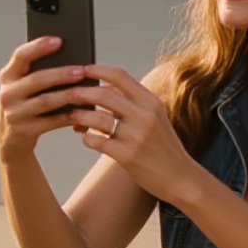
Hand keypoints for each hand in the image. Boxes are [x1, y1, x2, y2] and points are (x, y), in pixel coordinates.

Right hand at [0, 34, 92, 159]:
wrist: (9, 136)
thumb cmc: (25, 102)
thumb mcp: (23, 85)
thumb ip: (38, 70)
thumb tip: (72, 57)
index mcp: (7, 76)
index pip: (20, 56)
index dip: (38, 47)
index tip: (59, 40)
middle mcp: (7, 93)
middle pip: (35, 80)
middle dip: (60, 74)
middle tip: (81, 70)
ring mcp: (14, 113)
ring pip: (45, 101)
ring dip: (67, 95)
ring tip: (86, 91)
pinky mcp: (23, 131)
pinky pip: (51, 122)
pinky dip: (68, 116)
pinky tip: (83, 111)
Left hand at [67, 64, 197, 200]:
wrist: (180, 178)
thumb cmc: (162, 147)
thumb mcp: (155, 118)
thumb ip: (132, 103)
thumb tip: (101, 88)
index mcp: (151, 102)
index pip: (120, 76)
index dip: (97, 70)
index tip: (81, 69)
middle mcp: (145, 115)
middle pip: (103, 94)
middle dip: (80, 93)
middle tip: (67, 94)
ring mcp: (136, 136)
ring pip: (97, 118)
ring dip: (79, 116)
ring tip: (72, 117)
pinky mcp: (128, 156)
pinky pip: (96, 141)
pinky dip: (86, 137)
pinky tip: (85, 137)